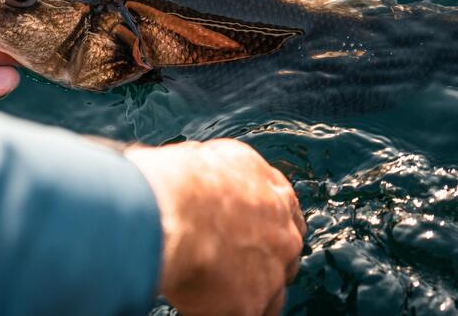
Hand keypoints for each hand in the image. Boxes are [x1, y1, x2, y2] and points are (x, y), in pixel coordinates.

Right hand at [126, 140, 305, 315]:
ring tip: (213, 287)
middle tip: (229, 261)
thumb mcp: (208, 157)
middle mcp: (282, 234)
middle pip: (284, 254)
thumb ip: (221, 175)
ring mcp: (270, 274)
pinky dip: (223, 311)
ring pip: (271, 293)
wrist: (170, 212)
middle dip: (262, 259)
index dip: (267, 225)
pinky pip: (245, 315)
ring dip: (248, 291)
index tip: (252, 231)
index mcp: (274, 193)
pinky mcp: (249, 306)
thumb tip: (203, 176)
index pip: (286, 215)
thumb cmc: (179, 179)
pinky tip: (201, 302)